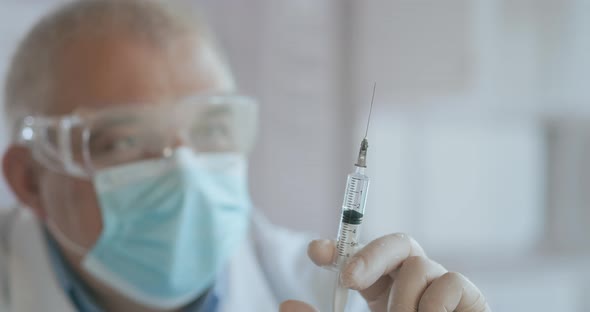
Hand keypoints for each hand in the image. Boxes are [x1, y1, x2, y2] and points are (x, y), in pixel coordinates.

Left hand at [281, 233, 489, 311]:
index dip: (340, 249)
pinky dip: (434, 305)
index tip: (316, 252)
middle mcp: (413, 284)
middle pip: (398, 244)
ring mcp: (441, 288)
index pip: (362, 261)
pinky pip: (451, 281)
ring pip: (419, 264)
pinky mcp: (470, 297)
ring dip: (403, 298)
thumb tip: (286, 305)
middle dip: (371, 253)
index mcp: (385, 292)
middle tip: (349, 279)